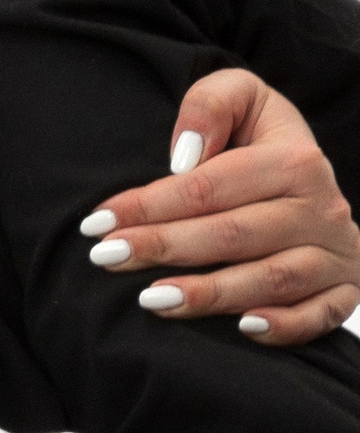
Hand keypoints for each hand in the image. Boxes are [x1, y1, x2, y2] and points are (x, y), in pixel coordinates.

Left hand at [81, 68, 359, 344]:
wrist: (320, 191)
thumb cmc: (264, 147)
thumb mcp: (246, 102)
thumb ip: (212, 105)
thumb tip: (183, 155)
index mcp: (295, 160)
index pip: (211, 186)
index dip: (150, 204)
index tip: (97, 222)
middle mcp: (320, 208)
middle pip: (235, 233)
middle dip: (164, 247)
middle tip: (106, 258)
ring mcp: (334, 254)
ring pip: (273, 278)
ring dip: (210, 294)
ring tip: (150, 299)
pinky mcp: (343, 291)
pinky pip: (319, 315)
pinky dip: (285, 325)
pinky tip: (242, 330)